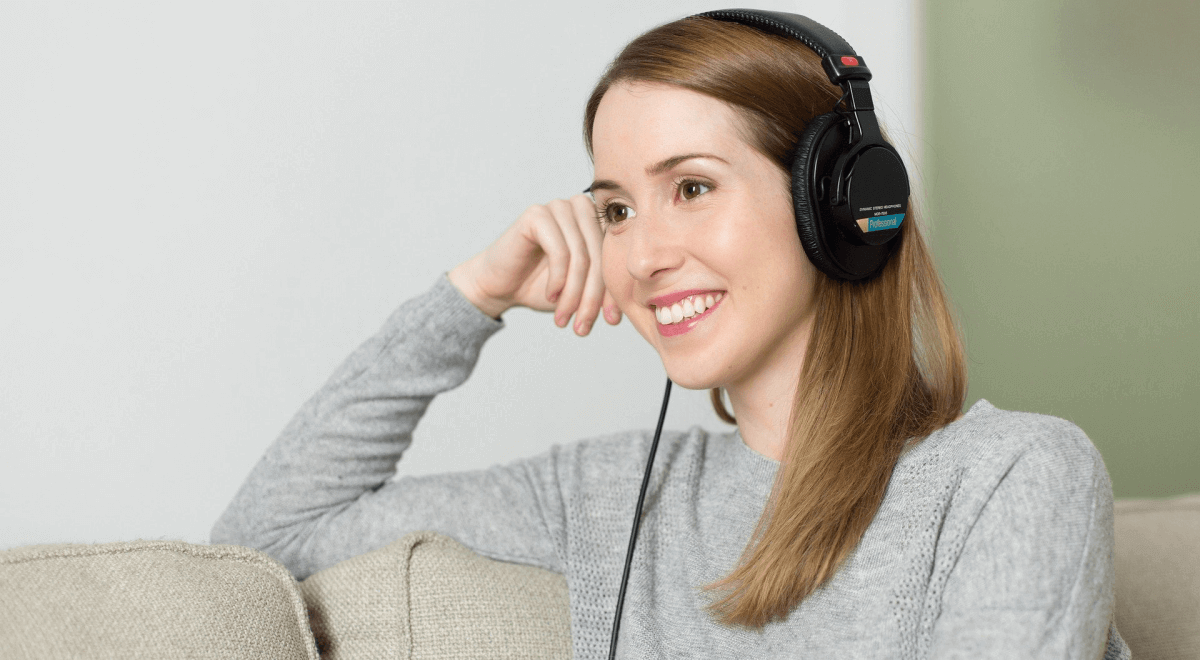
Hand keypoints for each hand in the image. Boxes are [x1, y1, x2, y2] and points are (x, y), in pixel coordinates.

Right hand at [448, 194, 621, 334]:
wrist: (499, 286)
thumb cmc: (542, 286)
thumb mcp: (582, 290)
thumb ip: (606, 288)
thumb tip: (633, 300)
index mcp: (597, 221)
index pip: (615, 257)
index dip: (614, 291)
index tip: (611, 321)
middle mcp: (580, 208)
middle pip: (600, 256)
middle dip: (593, 297)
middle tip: (582, 326)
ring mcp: (557, 208)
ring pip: (581, 256)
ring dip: (574, 293)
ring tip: (564, 318)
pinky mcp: (536, 215)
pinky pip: (559, 251)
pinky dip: (558, 279)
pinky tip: (551, 296)